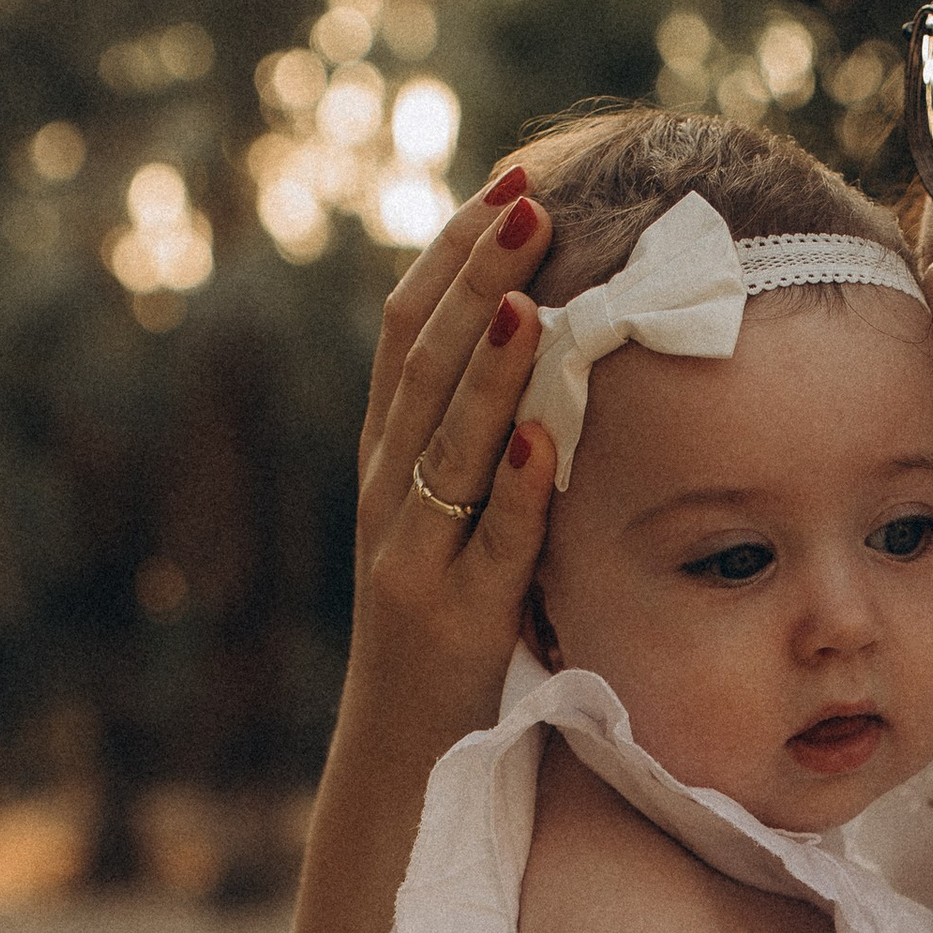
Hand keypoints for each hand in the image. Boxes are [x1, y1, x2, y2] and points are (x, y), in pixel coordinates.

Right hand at [346, 170, 560, 760]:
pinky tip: (546, 442)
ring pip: (446, 442)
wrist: (404, 749)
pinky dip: (514, 492)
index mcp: (388, 454)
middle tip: (528, 203)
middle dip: (474, 277)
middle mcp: (386, 489)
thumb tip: (540, 334)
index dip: (454, 251)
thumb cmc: (448, 621)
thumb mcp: (454, 514)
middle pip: (422, 363)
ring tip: (529, 294)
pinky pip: (489, 546)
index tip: (509, 184)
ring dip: (488, 365)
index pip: (408, 329)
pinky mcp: (447, 618)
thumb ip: (480, 437)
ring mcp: (410, 554)